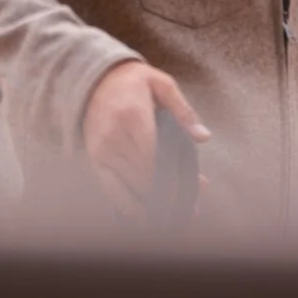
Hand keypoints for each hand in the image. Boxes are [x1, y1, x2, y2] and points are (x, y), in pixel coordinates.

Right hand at [81, 60, 210, 220]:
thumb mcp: (162, 84)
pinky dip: (128, 206)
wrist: (93, 80)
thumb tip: (203, 138)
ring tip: (176, 217)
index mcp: (133, 116)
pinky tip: (145, 218)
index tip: (190, 192)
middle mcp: (114, 136)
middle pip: (145, 174)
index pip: (154, 155)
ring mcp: (102, 150)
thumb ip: (184, 112)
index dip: (171, 177)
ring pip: (131, 185)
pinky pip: (111, 189)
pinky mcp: (95, 160)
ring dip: (153, 204)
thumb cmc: (133, 83)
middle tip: (192, 209)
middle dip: (169, 194)